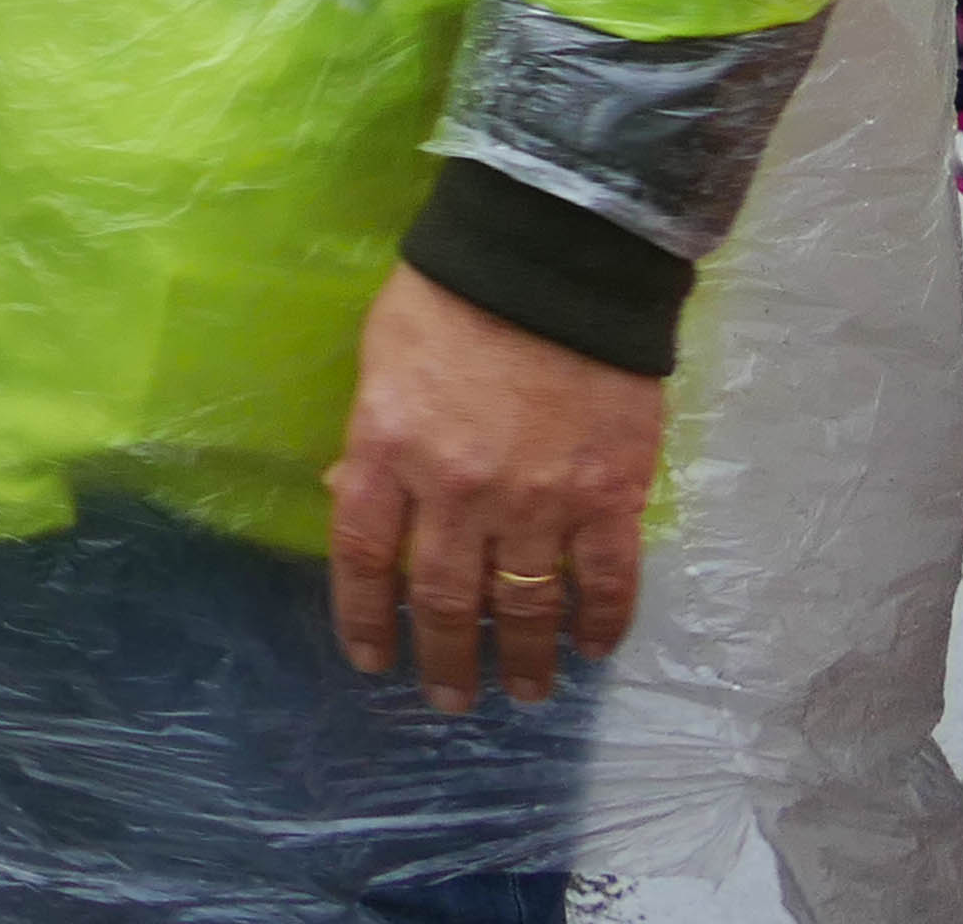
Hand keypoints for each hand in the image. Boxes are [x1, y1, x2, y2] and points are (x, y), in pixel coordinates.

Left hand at [326, 265, 665, 709]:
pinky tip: (595, 649)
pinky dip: (602, 623)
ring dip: (526, 658)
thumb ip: (372, 440)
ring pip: (527, 606)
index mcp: (388, 450)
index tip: (372, 659)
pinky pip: (608, 580)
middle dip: (447, 660)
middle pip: (446, 601)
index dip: (364, 618)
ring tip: (527, 692)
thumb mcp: (381, 361)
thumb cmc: (451, 298)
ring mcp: (539, 500)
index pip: (365, 557)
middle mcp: (459, 491)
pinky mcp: (610, 495)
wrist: (554, 262)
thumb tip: (352, 500)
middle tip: (450, 699)